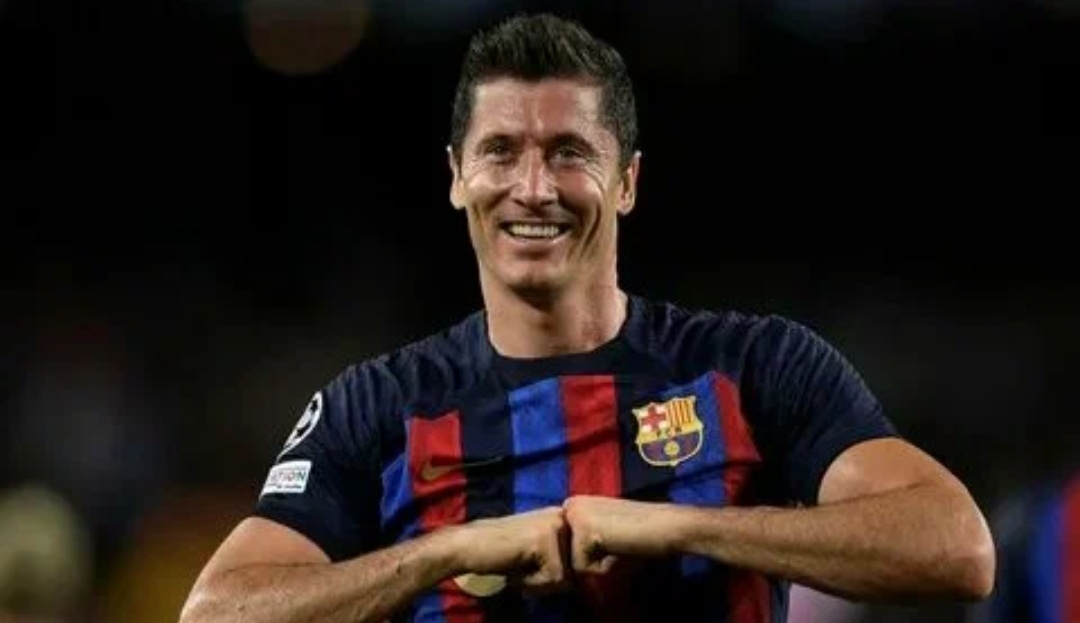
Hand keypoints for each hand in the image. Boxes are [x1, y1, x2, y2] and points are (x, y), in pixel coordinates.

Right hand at [448, 507, 570, 594]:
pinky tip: (514, 567)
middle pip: (572, 570)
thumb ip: (558, 557)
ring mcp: (554, 526)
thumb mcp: (536, 552)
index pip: (575, 563)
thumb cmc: (498, 552)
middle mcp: (561, 517)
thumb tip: (581, 577)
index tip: (527, 563)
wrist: (467, 546)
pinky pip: (553, 578)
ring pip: (564, 577)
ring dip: (538, 581)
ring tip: (517, 565)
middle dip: (546, 579)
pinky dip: (531, 582)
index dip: (551, 574)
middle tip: (520, 566)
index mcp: (560, 518)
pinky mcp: (544, 539)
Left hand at [563, 495, 677, 573]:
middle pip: (566, 555)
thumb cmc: (641, 534)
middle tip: (618, 543)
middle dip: (594, 559)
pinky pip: (583, 569)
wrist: (665, 526)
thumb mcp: (604, 532)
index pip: (567, 547)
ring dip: (599, 564)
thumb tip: (568, 567)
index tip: (614, 539)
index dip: (593, 553)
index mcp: (574, 504)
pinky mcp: (582, 532)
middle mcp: (569, 505)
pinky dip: (604, 567)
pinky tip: (620, 548)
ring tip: (620, 545)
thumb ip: (585, 541)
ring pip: (573, 564)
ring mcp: (574, 516)